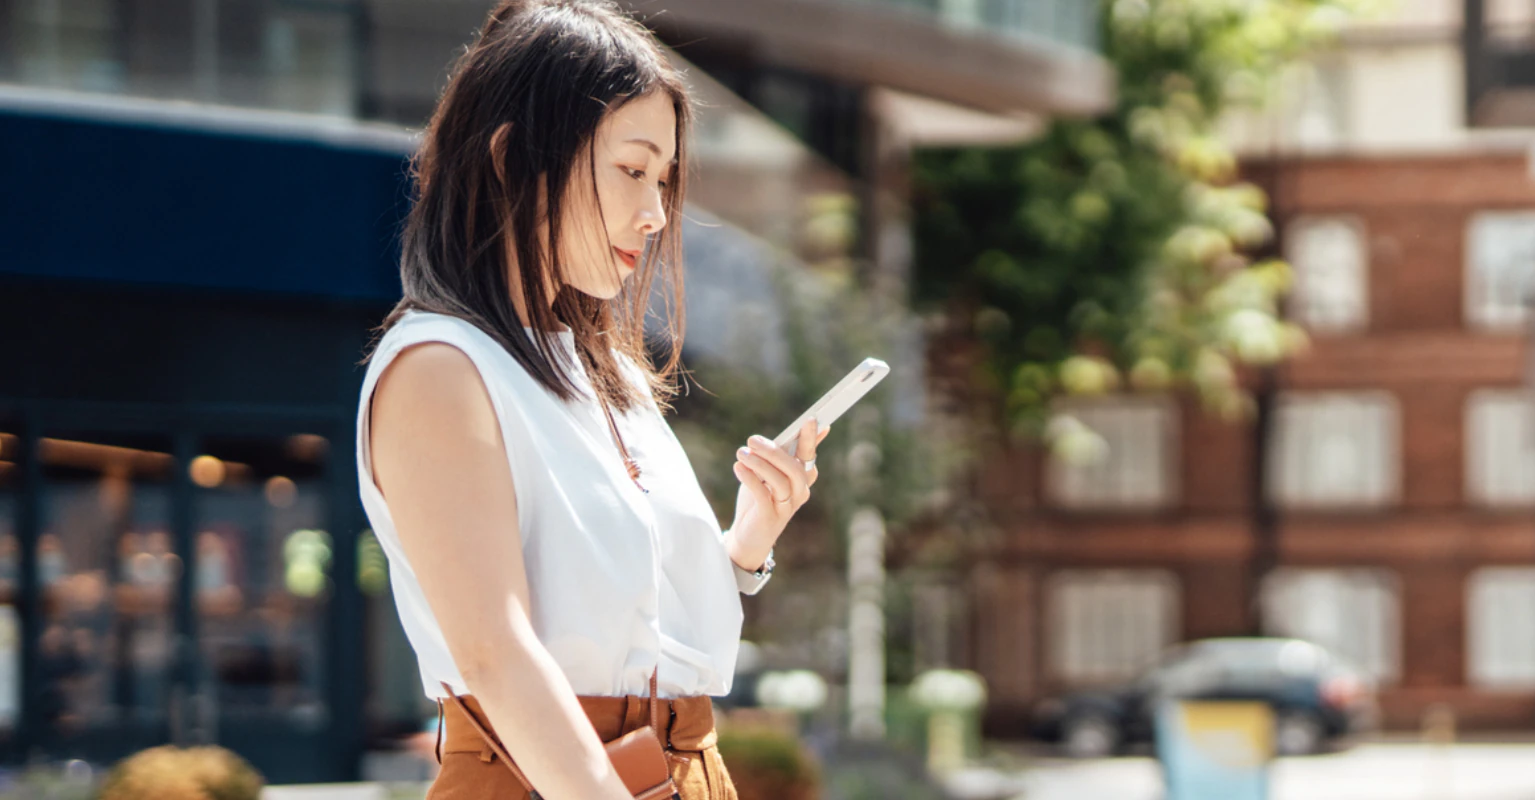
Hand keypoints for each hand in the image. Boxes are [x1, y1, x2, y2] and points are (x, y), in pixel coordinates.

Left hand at [726, 418, 829, 570]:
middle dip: (773, 451)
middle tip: (752, 440)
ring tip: (741, 453)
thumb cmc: (760, 498)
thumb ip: (784, 451)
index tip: (811, 419)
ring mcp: (787, 506)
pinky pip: (763, 494)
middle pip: (794, 467)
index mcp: (803, 477)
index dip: (811, 437)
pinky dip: (750, 478)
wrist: (748, 535)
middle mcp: (800, 491)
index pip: (809, 454)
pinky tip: (738, 468)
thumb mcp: (771, 472)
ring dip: (759, 463)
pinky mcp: (771, 517)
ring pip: (780, 480)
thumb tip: (806, 427)